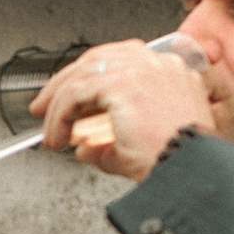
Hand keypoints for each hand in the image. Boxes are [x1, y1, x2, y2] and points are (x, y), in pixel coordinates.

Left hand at [31, 36, 214, 182]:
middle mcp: (158, 64)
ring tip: (50, 133)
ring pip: (82, 75)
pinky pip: (75, 94)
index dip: (87, 78)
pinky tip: (57, 138)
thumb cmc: (176, 164)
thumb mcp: (139, 149)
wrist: (190, 174)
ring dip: (58, 105)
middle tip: (43, 108)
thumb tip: (83, 148)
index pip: (118, 61)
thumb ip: (108, 145)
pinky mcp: (123, 83)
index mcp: (169, 73)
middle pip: (96, 59)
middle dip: (63, 84)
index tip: (67, 100)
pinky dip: (60, 117)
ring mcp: (141, 70)